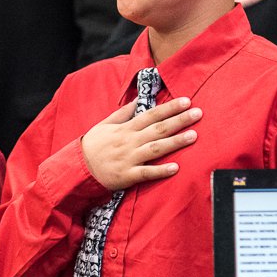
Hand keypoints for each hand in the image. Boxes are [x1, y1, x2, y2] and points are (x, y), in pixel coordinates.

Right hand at [80, 97, 200, 190]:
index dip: (169, 108)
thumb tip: (139, 100)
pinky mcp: (128, 176)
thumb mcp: (105, 124)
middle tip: (198, 113)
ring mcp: (129, 159)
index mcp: (126, 128)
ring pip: (156, 149)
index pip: (151, 114)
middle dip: (179, 121)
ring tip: (193, 136)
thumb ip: (123, 112)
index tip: (186, 101)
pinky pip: (146, 173)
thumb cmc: (93, 145)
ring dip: (175, 142)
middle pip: (158, 129)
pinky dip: (161, 170)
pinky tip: (175, 168)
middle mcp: (130, 141)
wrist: (78, 168)